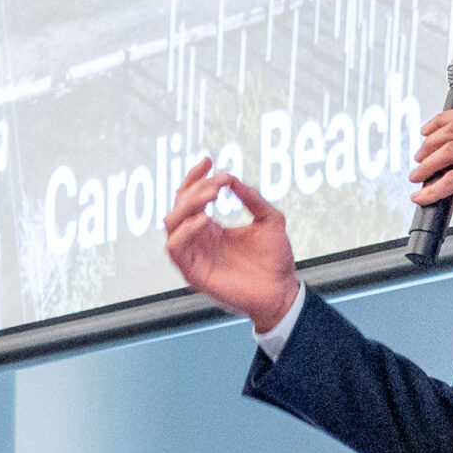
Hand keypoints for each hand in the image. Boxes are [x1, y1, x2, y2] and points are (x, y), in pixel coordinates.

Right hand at [163, 158, 298, 331]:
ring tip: (212, 195)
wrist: (282, 290)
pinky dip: (185, 231)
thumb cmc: (275, 259)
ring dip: (188, 204)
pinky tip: (205, 220)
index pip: (189, 197)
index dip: (194, 176)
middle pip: (178, 206)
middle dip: (195, 188)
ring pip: (171, 223)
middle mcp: (198, 240)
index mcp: (210, 228)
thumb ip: (252, 198)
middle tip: (219, 183)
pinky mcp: (193, 273)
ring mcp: (194, 255)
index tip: (208, 161)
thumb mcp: (269, 219)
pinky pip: (175, 248)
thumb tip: (233, 179)